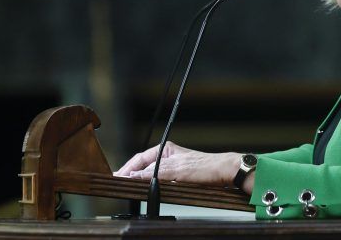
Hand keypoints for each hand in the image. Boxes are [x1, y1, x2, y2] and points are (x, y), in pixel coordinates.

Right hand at [114, 142, 241, 188]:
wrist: (223, 173)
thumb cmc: (205, 167)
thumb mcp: (176, 170)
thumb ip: (154, 173)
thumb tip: (134, 176)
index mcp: (164, 150)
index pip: (139, 159)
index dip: (127, 168)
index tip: (116, 177)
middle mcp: (167, 157)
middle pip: (142, 166)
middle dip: (130, 174)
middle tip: (118, 183)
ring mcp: (172, 167)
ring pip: (149, 174)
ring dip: (139, 180)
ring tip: (127, 186)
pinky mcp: (177, 177)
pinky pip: (158, 180)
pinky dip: (150, 184)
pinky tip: (146, 189)